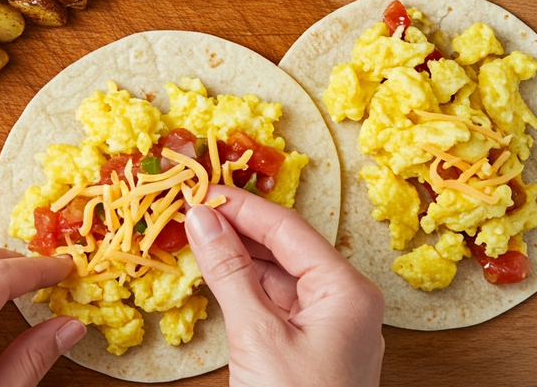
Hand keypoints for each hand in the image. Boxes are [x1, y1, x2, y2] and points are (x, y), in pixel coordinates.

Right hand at [186, 186, 384, 386]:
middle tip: (190, 207)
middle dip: (237, 226)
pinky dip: (243, 285)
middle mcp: (344, 301)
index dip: (240, 205)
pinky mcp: (308, 348)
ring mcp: (327, 326)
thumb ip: (228, 271)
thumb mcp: (257, 335)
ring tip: (195, 233)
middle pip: (285, 246)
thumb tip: (202, 217)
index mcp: (347, 290)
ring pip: (277, 273)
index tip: (199, 188)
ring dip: (236, 254)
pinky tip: (214, 272)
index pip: (287, 228)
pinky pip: (275, 302)